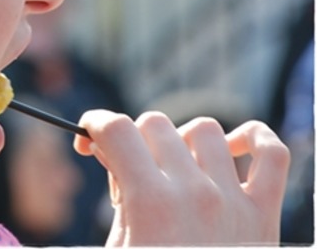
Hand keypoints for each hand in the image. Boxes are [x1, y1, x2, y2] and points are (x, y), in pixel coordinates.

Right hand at [74, 109, 289, 245]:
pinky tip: (230, 149)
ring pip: (205, 130)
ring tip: (172, 171)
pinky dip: (253, 139)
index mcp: (151, 202)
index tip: (89, 134)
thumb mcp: (120, 246)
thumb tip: (102, 146)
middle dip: (134, 141)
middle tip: (128, 176)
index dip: (96, 124)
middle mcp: (195, 193)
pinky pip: (272, 154)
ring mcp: (233, 202)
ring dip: (181, 141)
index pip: (117, 129)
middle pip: (155, 125)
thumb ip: (114, 194)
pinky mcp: (264, 215)